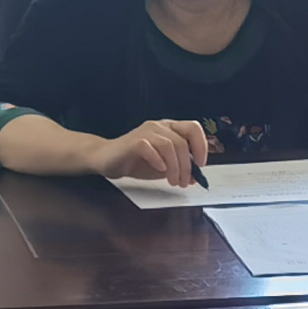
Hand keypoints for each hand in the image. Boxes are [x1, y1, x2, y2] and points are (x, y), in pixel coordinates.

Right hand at [91, 119, 211, 187]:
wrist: (106, 159)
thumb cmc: (135, 161)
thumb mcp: (163, 166)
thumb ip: (179, 168)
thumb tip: (195, 177)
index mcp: (169, 129)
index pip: (193, 128)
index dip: (201, 146)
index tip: (200, 165)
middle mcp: (159, 126)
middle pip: (182, 141)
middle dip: (187, 165)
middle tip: (184, 181)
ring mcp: (146, 132)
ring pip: (169, 145)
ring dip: (175, 167)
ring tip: (173, 181)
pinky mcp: (133, 142)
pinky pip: (150, 148)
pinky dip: (158, 160)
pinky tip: (160, 170)